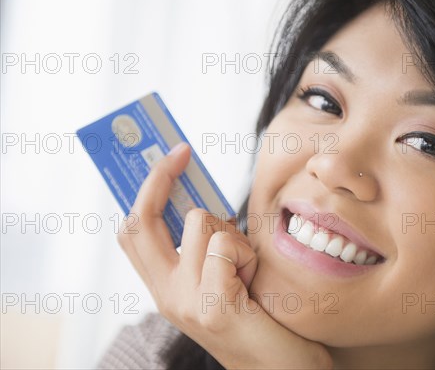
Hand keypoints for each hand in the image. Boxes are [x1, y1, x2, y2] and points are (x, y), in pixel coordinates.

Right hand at [117, 142, 331, 368]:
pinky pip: (225, 245)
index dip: (143, 190)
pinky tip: (255, 282)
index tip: (165, 157)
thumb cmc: (263, 320)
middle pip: (139, 222)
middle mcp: (166, 296)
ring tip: (248, 268)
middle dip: (158, 177)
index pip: (132, 232)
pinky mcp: (212, 306)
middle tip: (180, 152)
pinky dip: (247, 254)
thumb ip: (207, 245)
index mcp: (166, 288)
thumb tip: (203, 197)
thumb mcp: (226, 277)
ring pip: (201, 221)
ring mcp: (184, 303)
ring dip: (233, 231)